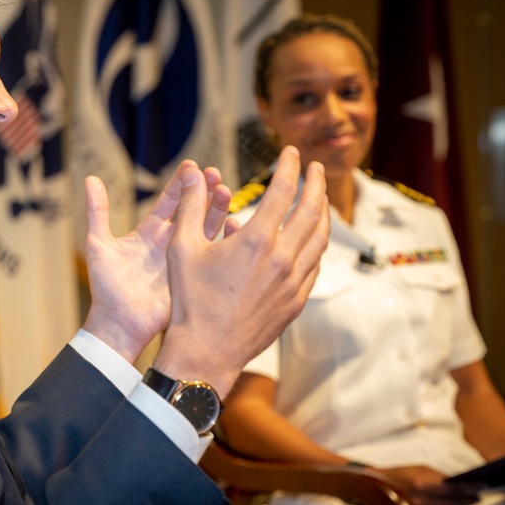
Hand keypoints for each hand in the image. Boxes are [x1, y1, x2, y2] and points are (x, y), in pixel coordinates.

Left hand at [82, 160, 231, 362]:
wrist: (119, 324)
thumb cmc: (106, 288)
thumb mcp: (99, 245)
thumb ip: (97, 212)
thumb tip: (90, 178)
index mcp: (149, 233)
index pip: (169, 201)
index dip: (181, 183)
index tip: (192, 165)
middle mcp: (169, 243)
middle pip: (192, 210)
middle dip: (205, 191)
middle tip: (216, 174)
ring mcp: (184, 259)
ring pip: (205, 229)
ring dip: (217, 210)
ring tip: (227, 191)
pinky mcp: (194, 276)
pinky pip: (213, 254)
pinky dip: (224, 239)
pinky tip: (234, 224)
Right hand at [153, 145, 329, 392]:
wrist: (206, 351)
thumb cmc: (190, 301)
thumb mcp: (181, 248)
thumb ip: (191, 207)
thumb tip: (193, 174)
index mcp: (257, 241)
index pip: (283, 190)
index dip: (290, 166)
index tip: (291, 153)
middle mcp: (283, 259)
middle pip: (313, 211)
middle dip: (316, 184)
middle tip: (316, 168)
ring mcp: (293, 282)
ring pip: (320, 239)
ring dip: (323, 213)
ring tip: (320, 199)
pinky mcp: (295, 302)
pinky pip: (314, 265)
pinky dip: (316, 245)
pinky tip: (310, 240)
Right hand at [378, 465, 479, 504]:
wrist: (376, 486)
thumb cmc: (396, 474)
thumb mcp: (418, 469)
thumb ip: (437, 476)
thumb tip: (454, 482)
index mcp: (423, 484)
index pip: (453, 488)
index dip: (469, 488)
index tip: (482, 486)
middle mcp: (422, 500)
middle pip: (453, 503)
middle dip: (467, 500)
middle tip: (478, 495)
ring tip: (469, 500)